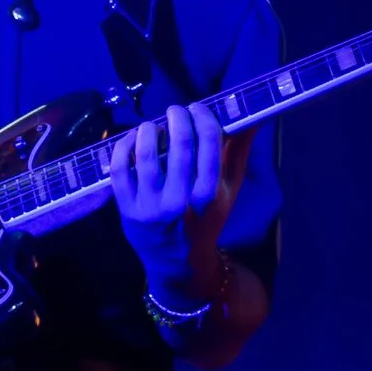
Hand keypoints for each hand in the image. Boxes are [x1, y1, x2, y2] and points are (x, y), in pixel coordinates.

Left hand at [107, 101, 228, 272]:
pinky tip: (133, 138)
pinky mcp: (128, 210)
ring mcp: (152, 206)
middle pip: (179, 145)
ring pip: (146, 155)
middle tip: (175, 110)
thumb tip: (251, 117)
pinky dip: (123, 148)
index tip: (196, 108)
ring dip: (149, 130)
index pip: (209, 142)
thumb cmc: (207, 220)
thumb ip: (238, 153)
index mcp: (210, 194)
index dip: (202, 116)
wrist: (179, 263)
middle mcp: (181, 200)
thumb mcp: (229, 191)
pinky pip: (120, 171)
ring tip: (154, 125)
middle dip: (177, 117)